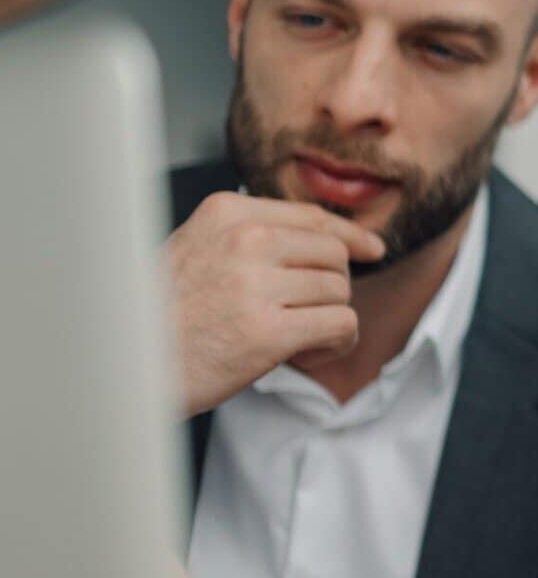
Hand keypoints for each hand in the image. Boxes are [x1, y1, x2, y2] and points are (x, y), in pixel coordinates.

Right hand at [165, 191, 383, 413]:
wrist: (125, 364)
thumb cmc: (162, 314)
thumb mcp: (198, 249)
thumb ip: (252, 235)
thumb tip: (335, 238)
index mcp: (227, 213)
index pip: (313, 216)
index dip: (350, 236)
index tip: (372, 248)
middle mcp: (245, 240)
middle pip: (334, 255)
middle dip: (329, 287)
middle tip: (299, 314)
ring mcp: (255, 285)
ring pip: (340, 292)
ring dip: (327, 320)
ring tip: (290, 337)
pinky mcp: (268, 332)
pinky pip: (341, 325)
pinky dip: (335, 343)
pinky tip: (306, 353)